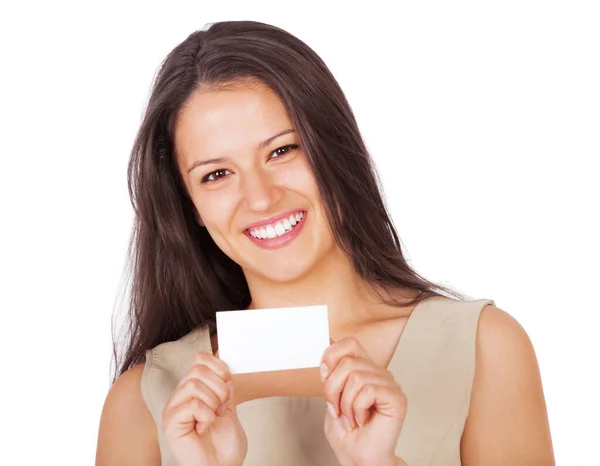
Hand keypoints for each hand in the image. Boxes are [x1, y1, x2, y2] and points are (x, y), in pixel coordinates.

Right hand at [162, 351, 246, 465]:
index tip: (228, 388)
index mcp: (193, 389)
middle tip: (220, 409)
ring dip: (212, 403)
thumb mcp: (229, 407)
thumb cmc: (224, 445)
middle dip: (219, 388)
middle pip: (198, 368)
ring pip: (195, 384)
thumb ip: (224, 386)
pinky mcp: (170, 422)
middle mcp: (180, 396)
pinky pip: (193, 404)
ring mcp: (174, 408)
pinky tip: (203, 428)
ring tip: (211, 419)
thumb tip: (221, 364)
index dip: (219, 368)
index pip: (200, 358)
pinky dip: (206, 416)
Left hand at [321, 336, 406, 465]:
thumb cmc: (348, 434)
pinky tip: (363, 419)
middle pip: (347, 361)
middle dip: (333, 388)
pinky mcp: (396, 397)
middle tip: (337, 409)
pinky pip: (368, 390)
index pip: (349, 343)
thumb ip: (330, 376)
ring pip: (355, 376)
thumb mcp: (330, 399)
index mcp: (363, 369)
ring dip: (345, 403)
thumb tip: (327, 356)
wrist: (360, 458)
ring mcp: (389, 384)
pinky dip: (358, 409)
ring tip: (351, 417)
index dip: (332, 355)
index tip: (324, 377)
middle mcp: (378, 373)